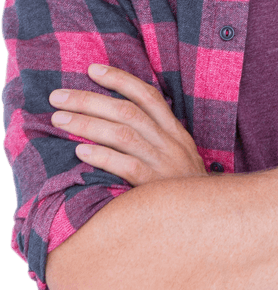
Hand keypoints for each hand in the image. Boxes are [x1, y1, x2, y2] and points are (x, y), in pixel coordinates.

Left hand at [49, 64, 207, 185]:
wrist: (208, 219)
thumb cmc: (182, 187)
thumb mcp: (177, 155)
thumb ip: (154, 136)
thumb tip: (116, 119)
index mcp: (174, 131)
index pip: (147, 95)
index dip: (120, 79)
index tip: (92, 70)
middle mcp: (170, 142)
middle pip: (127, 111)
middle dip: (89, 100)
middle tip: (58, 97)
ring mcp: (163, 163)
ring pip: (123, 134)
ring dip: (87, 124)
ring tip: (59, 119)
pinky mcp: (155, 187)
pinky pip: (126, 166)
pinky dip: (102, 156)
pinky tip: (80, 151)